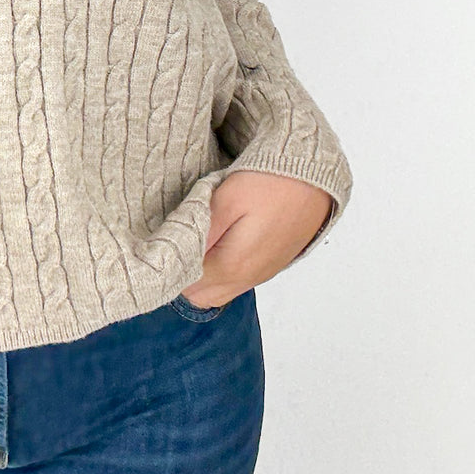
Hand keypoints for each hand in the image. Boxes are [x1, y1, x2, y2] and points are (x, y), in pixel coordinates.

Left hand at [181, 172, 332, 309]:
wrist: (315, 178)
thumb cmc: (269, 183)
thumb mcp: (226, 200)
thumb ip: (199, 231)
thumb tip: (175, 254)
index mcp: (231, 267)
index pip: (183, 286)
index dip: (168, 268)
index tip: (159, 246)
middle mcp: (247, 279)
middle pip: (199, 295)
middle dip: (181, 276)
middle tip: (173, 243)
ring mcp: (260, 274)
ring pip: (218, 290)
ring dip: (201, 273)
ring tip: (194, 240)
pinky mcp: (269, 264)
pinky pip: (236, 280)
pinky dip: (220, 269)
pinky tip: (217, 241)